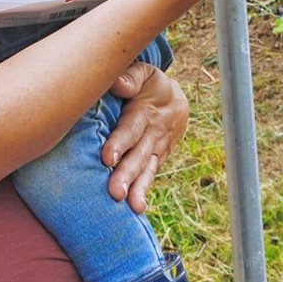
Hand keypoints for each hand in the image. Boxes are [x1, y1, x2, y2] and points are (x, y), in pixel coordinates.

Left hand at [103, 61, 188, 212]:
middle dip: (127, 174)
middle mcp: (153, 133)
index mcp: (145, 111)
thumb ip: (131, 77)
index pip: (131, 128)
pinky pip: (151, 174)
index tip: (107, 157)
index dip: (120, 142)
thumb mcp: (143, 73)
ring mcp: (157, 148)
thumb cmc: (149, 84)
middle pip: (139, 155)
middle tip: (115, 192)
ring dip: (139, 188)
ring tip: (133, 206)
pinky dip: (145, 190)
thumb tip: (118, 84)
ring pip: (147, 169)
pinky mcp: (157, 158)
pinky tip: (136, 208)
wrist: (175, 98)